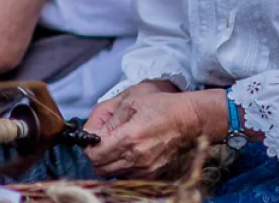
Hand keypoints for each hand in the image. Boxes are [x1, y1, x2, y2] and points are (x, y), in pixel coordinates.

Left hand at [87, 88, 223, 179]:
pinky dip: (122, 167)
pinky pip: (128, 176)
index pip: (93, 154)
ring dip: (108, 162)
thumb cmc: (161, 106)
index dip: (88, 145)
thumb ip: (107, 118)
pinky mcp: (153, 174)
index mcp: (128, 138)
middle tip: (101, 142)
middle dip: (95, 155)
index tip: (91, 137)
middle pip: (100, 168)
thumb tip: (91, 132)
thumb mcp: (130, 101)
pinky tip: (128, 152)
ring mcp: (145, 169)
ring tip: (116, 145)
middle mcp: (136, 158)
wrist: (190, 119)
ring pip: (112, 174)